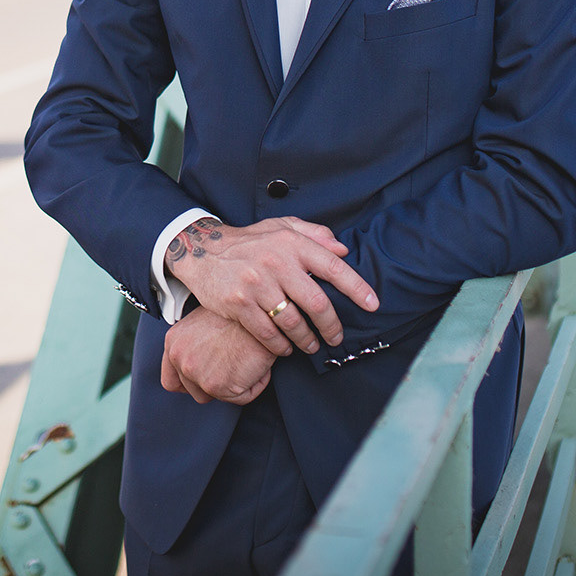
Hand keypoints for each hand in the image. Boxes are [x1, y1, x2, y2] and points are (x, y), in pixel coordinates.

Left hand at [160, 307, 275, 404]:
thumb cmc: (238, 314)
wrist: (260, 312)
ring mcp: (197, 374)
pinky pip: (240, 397)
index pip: (171, 380)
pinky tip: (256, 363)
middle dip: (215, 383)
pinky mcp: (218, 386)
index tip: (205, 379)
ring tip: (245, 361)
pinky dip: (253, 385)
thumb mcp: (204, 323)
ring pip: (217, 396)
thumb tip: (200, 360)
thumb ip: (193, 345)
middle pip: (194, 391)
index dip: (189, 384)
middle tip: (233, 364)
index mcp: (174, 343)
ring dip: (234, 385)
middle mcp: (180, 359)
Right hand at [165, 216, 378, 356]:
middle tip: (336, 338)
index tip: (372, 305)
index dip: (356, 287)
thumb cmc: (249, 241)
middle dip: (332, 326)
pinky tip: (285, 348)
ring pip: (293, 323)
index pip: (332, 266)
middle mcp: (276, 262)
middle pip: (317, 303)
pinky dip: (280, 346)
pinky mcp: (238, 304)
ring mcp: (256, 284)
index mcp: (291, 243)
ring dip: (307, 340)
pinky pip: (268, 333)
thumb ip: (313, 234)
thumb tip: (343, 250)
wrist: (202, 250)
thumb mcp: (280, 227)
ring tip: (311, 345)